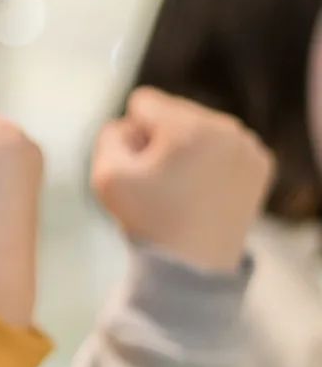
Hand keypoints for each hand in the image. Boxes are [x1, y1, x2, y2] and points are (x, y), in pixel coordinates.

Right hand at [92, 87, 274, 271]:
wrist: (194, 265)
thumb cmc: (148, 220)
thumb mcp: (105, 177)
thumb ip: (109, 135)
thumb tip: (131, 125)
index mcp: (187, 127)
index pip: (144, 101)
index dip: (132, 134)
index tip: (141, 167)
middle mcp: (225, 127)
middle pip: (174, 111)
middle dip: (161, 139)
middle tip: (162, 181)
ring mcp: (249, 145)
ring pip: (200, 127)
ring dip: (186, 148)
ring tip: (183, 188)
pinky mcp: (261, 163)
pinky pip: (224, 145)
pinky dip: (211, 162)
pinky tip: (204, 190)